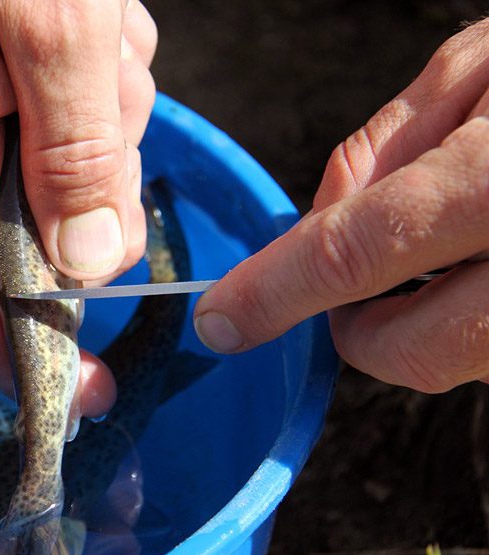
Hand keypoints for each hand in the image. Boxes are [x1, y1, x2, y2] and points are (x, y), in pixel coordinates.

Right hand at [0, 0, 156, 413]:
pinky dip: (95, 95)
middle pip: (27, 243)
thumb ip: (77, 158)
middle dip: (92, 192)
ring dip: (101, 126)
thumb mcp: (60, 34)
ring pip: (56, 185)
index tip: (89, 394)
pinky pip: (59, 133)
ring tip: (96, 45)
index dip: (21, 358)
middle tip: (108, 99)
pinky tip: (94, 36)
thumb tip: (91, 267)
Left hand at [194, 18, 488, 391]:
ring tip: (443, 240)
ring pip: (457, 359)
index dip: (276, 292)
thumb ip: (387, 145)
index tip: (224, 318)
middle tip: (341, 285)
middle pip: (410, 348)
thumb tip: (318, 217)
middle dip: (354, 328)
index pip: (357, 253)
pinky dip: (465, 314)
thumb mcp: (485, 63)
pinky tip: (476, 248)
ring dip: (415, 318)